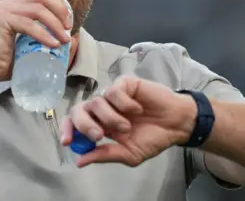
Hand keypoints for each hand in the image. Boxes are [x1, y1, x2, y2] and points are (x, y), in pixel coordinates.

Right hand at [0, 0, 71, 85]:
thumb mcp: (29, 47)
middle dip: (60, 9)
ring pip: (38, 9)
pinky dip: (44, 34)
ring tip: (64, 39)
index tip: (68, 22)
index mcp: (14, 6)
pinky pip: (29, 24)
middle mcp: (8, 4)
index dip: (59, 3)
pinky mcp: (2, 21)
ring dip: (55, 24)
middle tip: (68, 27)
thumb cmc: (3, 63)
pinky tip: (53, 44)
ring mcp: (4, 10)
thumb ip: (46, 41)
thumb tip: (72, 39)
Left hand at [60, 75, 197, 166]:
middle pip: (78, 110)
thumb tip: (79, 162)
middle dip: (84, 124)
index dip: (67, 130)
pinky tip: (138, 109)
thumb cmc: (153, 138)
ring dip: (111, 118)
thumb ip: (105, 155)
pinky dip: (125, 104)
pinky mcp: (124, 83)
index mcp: (100, 125)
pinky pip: (114, 91)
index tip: (67, 142)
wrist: (176, 124)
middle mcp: (102, 109)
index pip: (74, 123)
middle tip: (99, 135)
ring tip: (128, 126)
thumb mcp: (129, 153)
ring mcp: (112, 95)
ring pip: (97, 102)